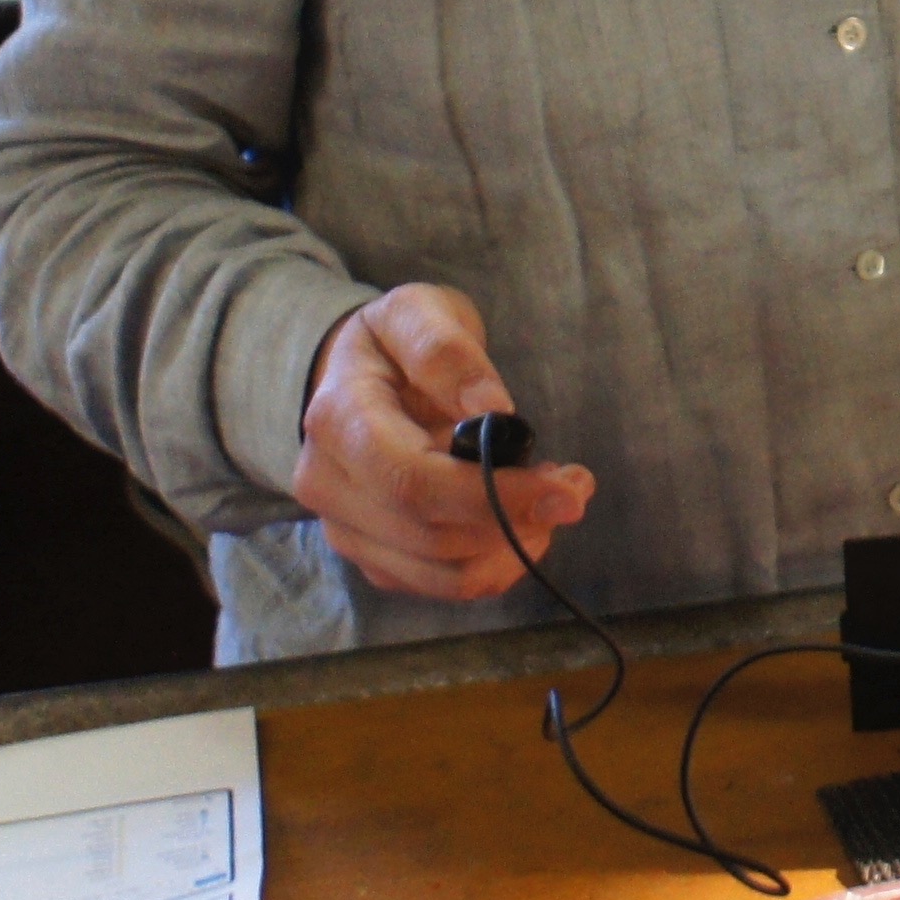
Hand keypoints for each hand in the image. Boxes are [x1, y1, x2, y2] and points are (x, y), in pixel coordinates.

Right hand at [296, 284, 594, 601]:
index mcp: (337, 419)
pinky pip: (446, 585)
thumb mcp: (419, 313)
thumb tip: (493, 410)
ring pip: (445, 574)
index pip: (411, 481)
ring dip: (516, 546)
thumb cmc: (393, 342)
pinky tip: (522, 520)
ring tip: (551, 496)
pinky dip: (500, 562)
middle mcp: (328, 485)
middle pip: (431, 535)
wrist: (354, 377)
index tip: (565, 487)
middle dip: (517, 519)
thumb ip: (449, 354)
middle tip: (572, 486)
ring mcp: (345, 530)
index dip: (491, 495)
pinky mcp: (374, 558)